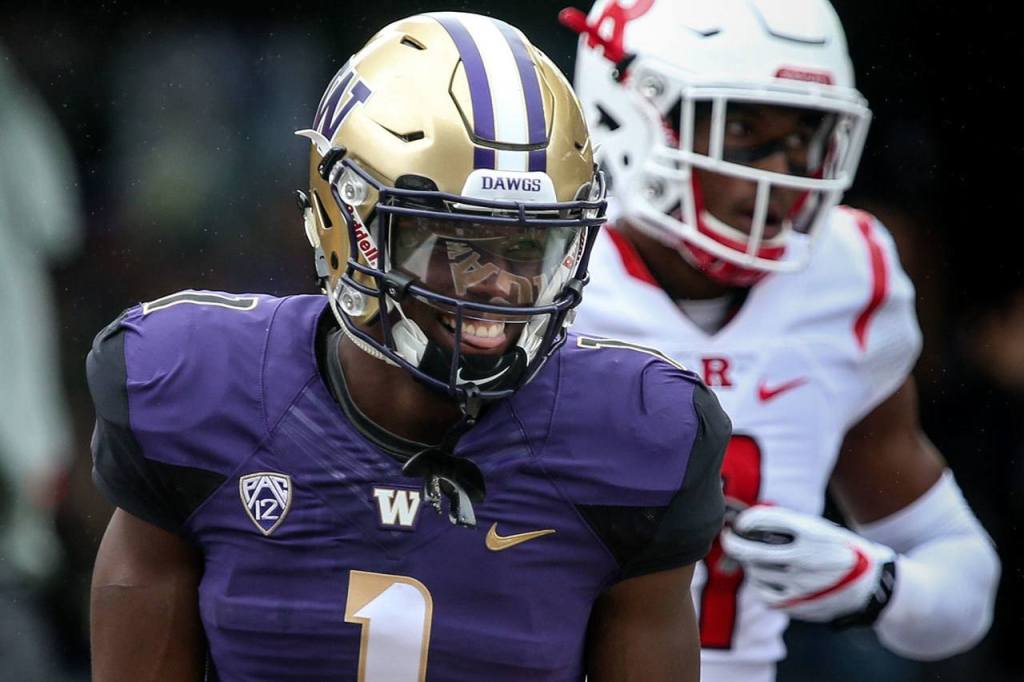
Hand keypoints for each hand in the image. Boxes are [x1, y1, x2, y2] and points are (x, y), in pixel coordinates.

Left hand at [721, 505, 895, 622]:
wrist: (868, 585)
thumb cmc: (837, 549)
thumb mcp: (819, 528)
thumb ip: (786, 523)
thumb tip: (747, 521)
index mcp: (812, 534)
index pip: (767, 521)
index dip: (747, 520)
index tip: (740, 522)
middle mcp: (806, 559)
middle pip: (752, 552)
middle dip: (733, 543)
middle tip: (727, 538)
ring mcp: (802, 585)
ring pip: (756, 574)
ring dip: (748, 564)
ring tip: (752, 559)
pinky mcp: (799, 605)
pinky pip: (765, 595)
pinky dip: (759, 585)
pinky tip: (763, 578)